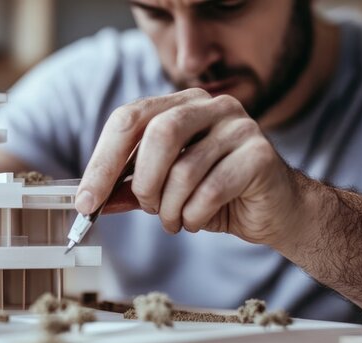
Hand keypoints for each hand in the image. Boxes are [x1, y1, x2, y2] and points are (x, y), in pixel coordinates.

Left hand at [75, 88, 305, 245]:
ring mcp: (239, 126)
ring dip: (170, 207)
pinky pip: (210, 190)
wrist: (276, 211)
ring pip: (184, 169)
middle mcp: (211, 105)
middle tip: (146, 207)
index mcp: (181, 104)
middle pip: (158, 132)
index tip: (86, 201)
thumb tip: (90, 200)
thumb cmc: (217, 195)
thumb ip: (129, 189)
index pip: (129, 118)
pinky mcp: (260, 154)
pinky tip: (197, 219)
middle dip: (142, 181)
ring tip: (176, 220)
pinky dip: (194, 215)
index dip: (102, 161)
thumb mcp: (165, 190)